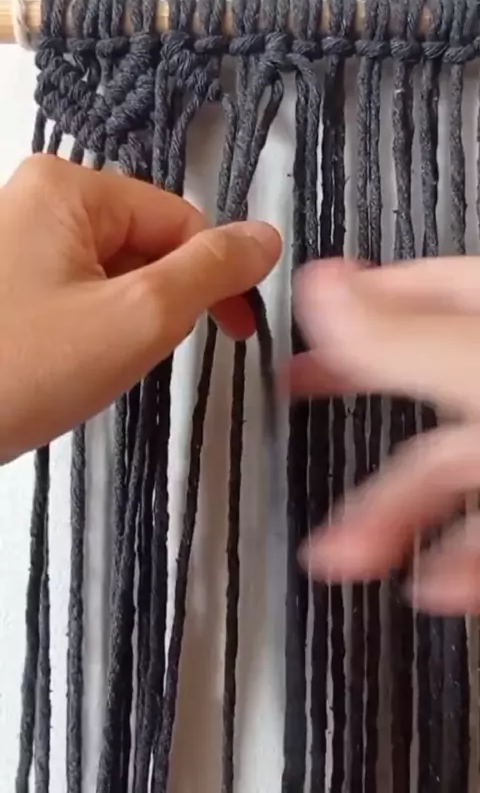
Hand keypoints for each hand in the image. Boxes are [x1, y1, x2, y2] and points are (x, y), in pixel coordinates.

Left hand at [0, 155, 280, 461]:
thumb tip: (268, 235)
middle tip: (143, 356)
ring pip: (109, 273)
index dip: (215, 275)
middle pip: (141, 244)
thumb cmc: (25, 367)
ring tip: (97, 364)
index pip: (177, 220)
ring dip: (126, 319)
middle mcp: (34, 198)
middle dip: (160, 302)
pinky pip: (71, 293)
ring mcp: (11, 240)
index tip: (236, 334)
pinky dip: (89, 328)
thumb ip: (211, 271)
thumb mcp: (137, 317)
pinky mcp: (0, 282)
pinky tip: (70, 364)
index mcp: (68, 188)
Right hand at [291, 257, 479, 613]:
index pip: (415, 289)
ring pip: (447, 470)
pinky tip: (431, 585)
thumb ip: (400, 339)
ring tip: (338, 556)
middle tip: (291, 401)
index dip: (355, 298)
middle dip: (349, 412)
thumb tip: (318, 288)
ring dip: (390, 517)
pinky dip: (455, 559)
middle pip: (416, 385)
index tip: (300, 315)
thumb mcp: (477, 371)